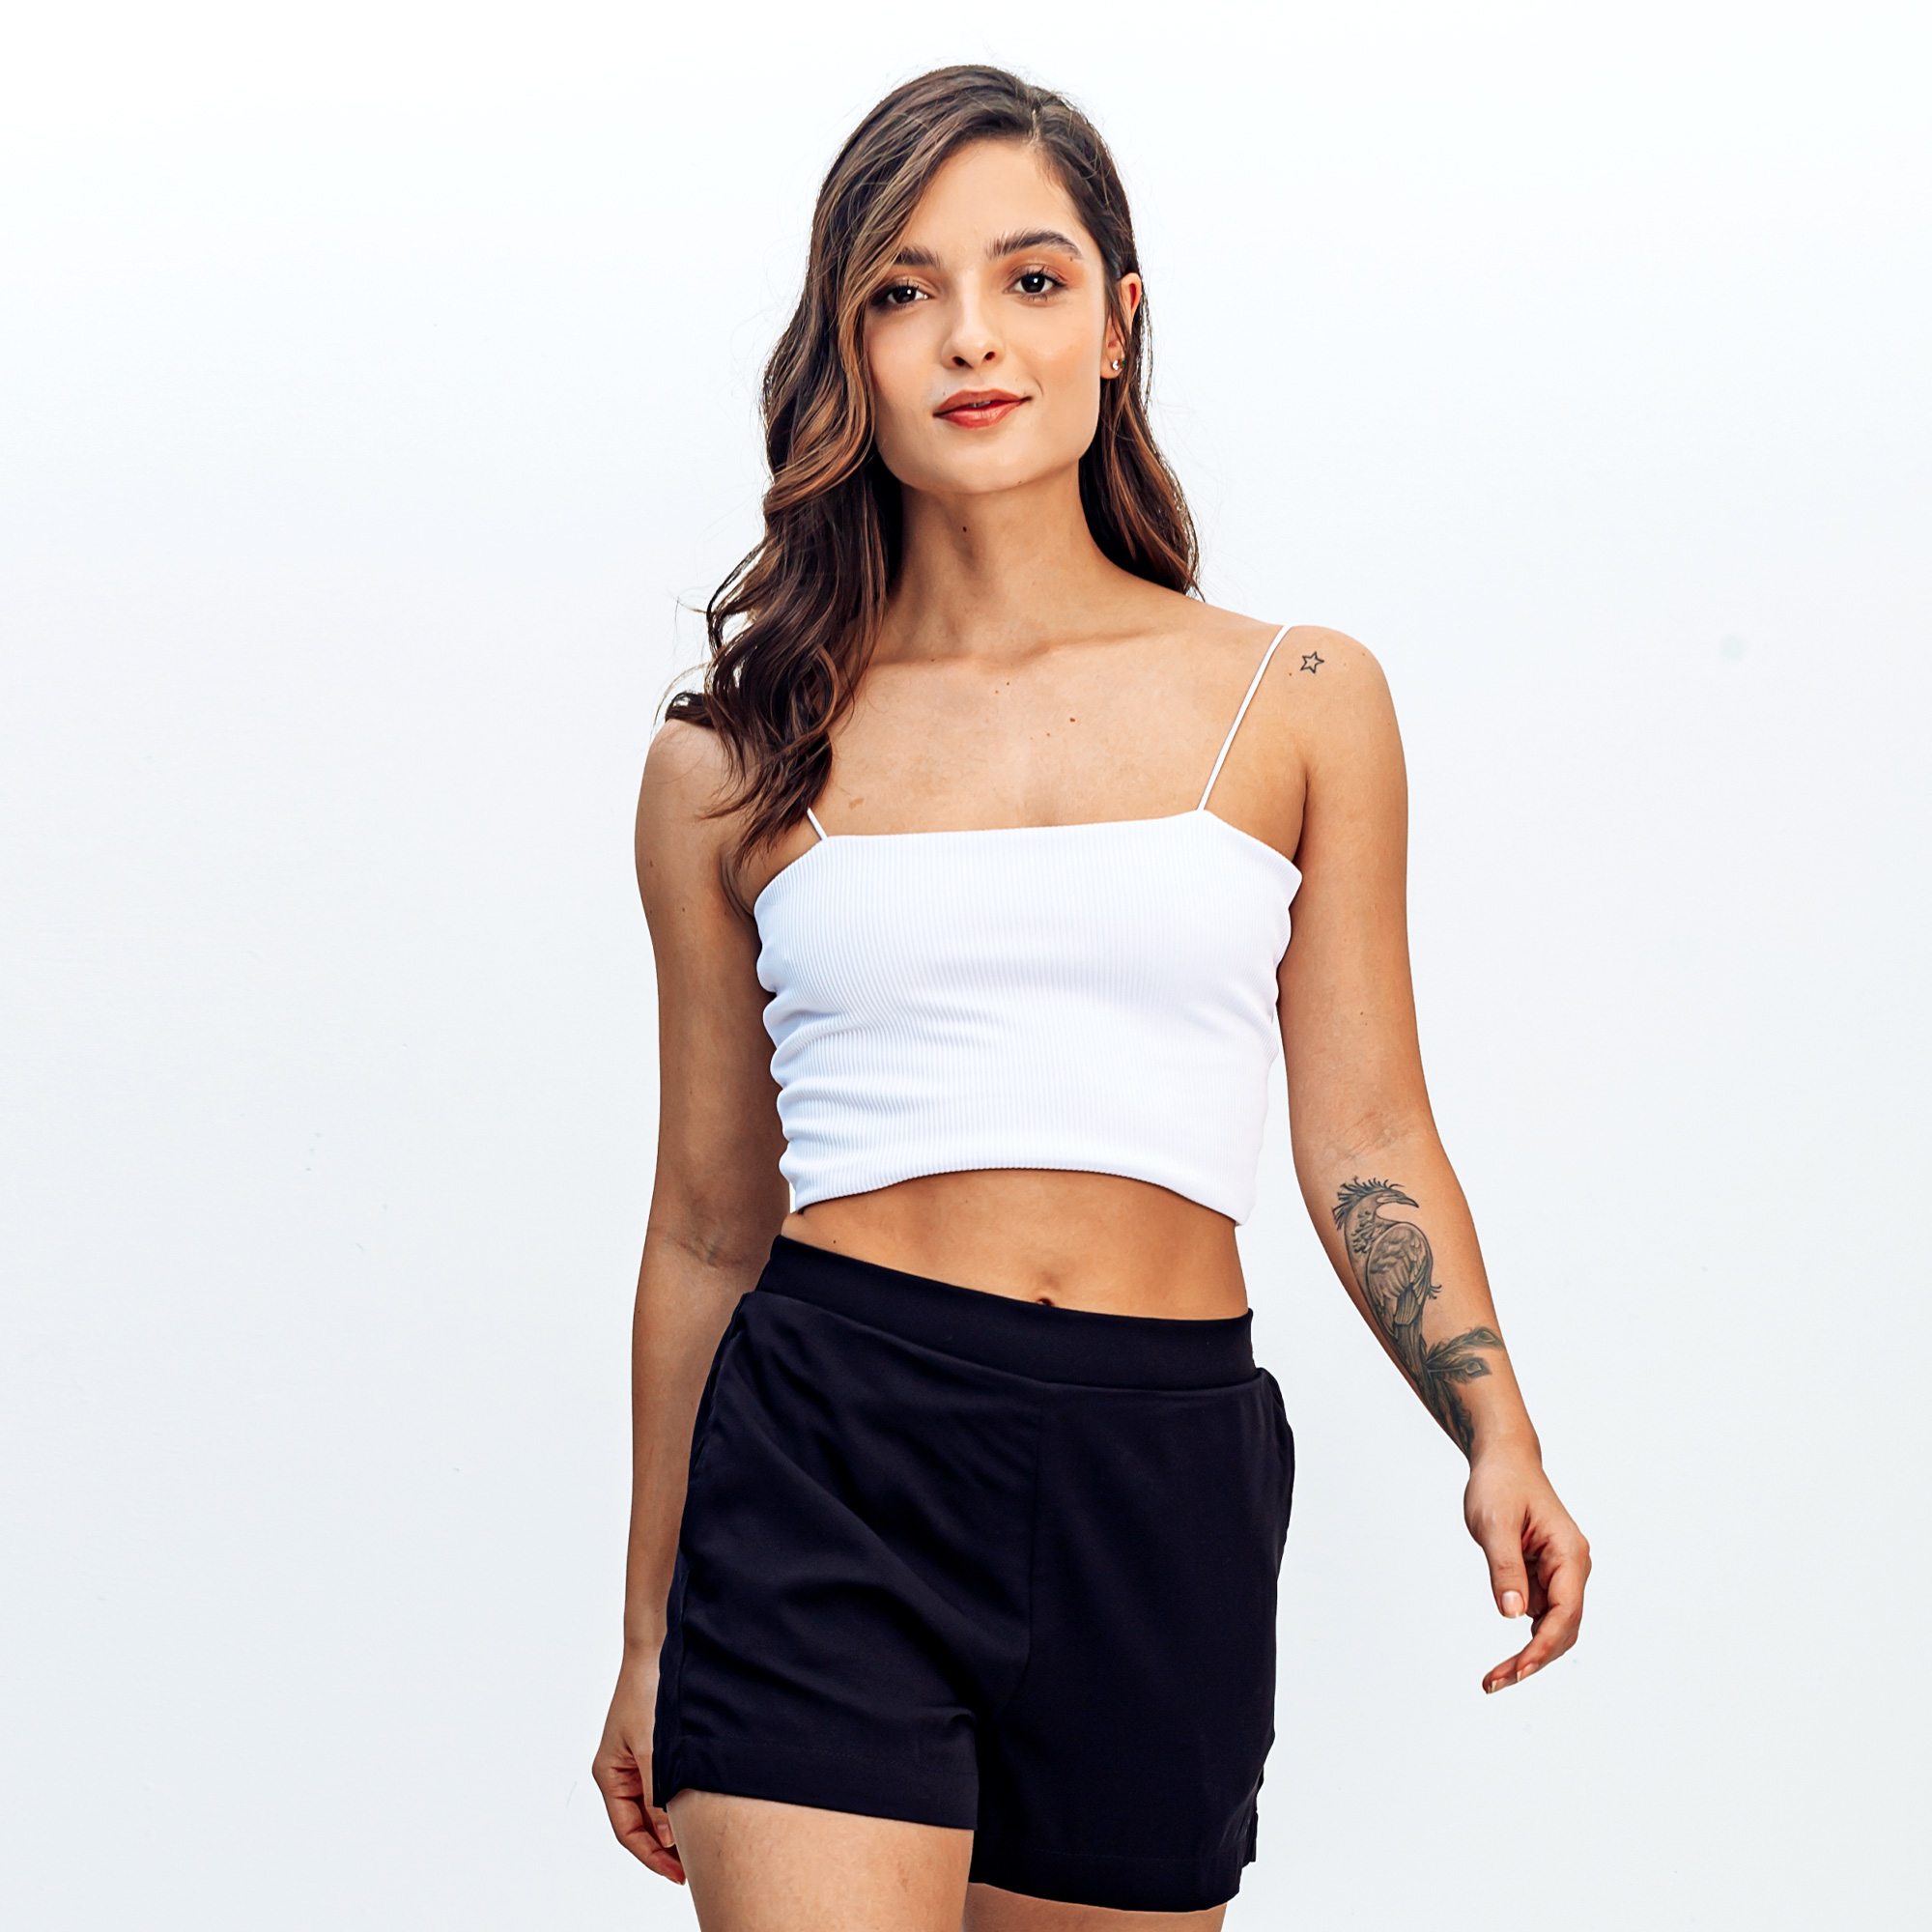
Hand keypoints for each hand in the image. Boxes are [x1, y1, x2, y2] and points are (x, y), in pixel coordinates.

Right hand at [592, 1653, 684, 1883]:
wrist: (658, 1649)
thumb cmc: (647, 1692)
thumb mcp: (653, 1748)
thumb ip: (658, 1792)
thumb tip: (667, 1836)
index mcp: (610, 1775)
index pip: (628, 1831)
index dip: (651, 1857)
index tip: (677, 1874)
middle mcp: (622, 1772)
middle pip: (642, 1824)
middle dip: (665, 1848)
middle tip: (694, 1870)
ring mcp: (640, 1761)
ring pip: (656, 1807)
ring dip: (674, 1828)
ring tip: (700, 1848)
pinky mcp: (657, 1749)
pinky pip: (666, 1787)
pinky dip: (680, 1803)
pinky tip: (700, 1812)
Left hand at [1463, 1447, 1590, 1694]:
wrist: (1502, 1460)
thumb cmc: (1500, 1484)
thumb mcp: (1494, 1523)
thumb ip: (1504, 1568)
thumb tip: (1512, 1614)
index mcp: (1569, 1554)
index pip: (1565, 1612)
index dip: (1543, 1646)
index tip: (1518, 1671)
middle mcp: (1572, 1568)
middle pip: (1562, 1629)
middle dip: (1533, 1660)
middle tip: (1494, 1683)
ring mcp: (1560, 1574)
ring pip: (1551, 1628)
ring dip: (1528, 1655)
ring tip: (1492, 1678)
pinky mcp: (1545, 1576)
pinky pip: (1539, 1615)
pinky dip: (1523, 1637)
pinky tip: (1503, 1658)